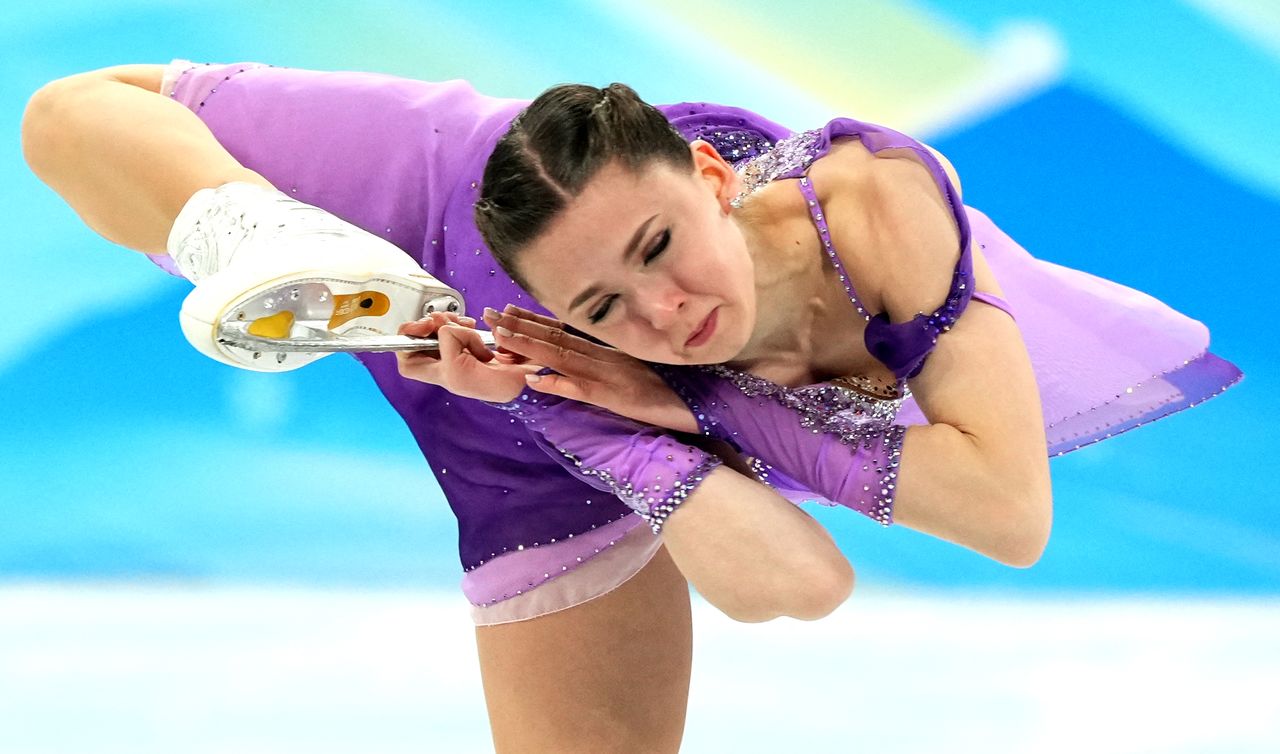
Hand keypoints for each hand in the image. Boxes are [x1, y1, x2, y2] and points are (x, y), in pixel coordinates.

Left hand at [395, 311, 541, 401]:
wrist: (530, 381)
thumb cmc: (497, 386)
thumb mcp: (459, 372)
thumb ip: (448, 346)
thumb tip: (448, 327)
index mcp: (442, 375)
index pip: (407, 362)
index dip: (407, 341)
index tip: (422, 328)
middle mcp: (449, 364)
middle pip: (422, 339)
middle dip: (430, 323)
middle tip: (443, 319)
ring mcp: (463, 351)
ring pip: (442, 329)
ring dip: (450, 320)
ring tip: (465, 323)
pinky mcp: (478, 342)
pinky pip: (463, 325)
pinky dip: (466, 322)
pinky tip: (475, 325)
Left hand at [483, 304, 699, 433]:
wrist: (705, 403)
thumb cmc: (678, 391)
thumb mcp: (640, 374)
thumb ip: (612, 368)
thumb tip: (582, 368)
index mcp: (610, 352)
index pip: (566, 332)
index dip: (535, 321)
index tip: (508, 310)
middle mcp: (605, 357)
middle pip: (555, 339)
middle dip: (520, 326)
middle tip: (487, 313)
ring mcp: (608, 375)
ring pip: (561, 357)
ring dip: (528, 347)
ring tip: (500, 336)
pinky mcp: (615, 397)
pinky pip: (581, 389)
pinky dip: (558, 384)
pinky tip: (534, 381)